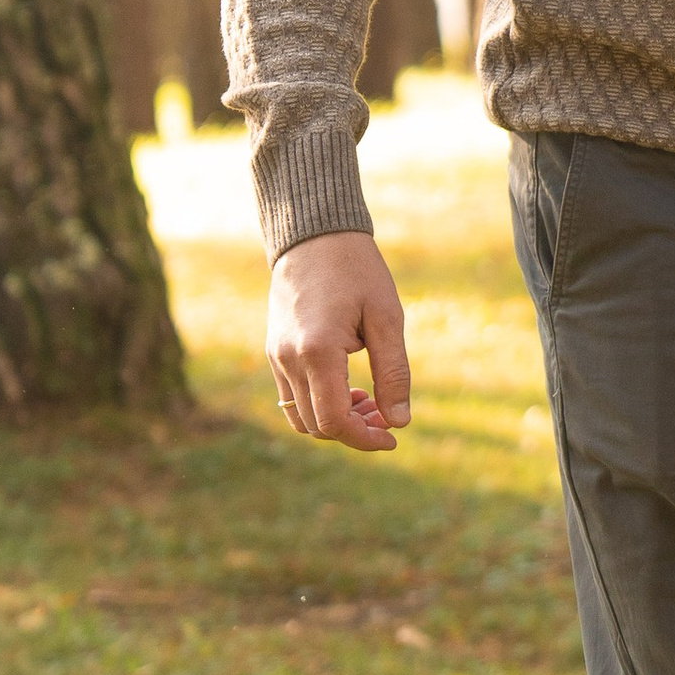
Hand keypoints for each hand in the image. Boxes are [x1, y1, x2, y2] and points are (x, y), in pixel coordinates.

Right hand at [268, 232, 411, 451]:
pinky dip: (318, 404)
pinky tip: (348, 387)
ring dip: (335, 420)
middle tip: (387, 416)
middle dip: (354, 431)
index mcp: (317, 351)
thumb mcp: (387, 318)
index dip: (364, 438)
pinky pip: (292, 397)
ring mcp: (276, 356)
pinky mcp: (274, 351)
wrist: (315, 236)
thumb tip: (399, 421)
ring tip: (369, 400)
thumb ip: (393, 372)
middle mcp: (288, 359)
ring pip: (301, 416)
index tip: (392, 437)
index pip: (334, 420)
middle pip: (316, 425)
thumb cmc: (357, 271)